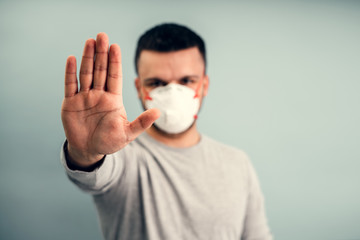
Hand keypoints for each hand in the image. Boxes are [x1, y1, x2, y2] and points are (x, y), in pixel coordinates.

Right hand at [61, 33, 159, 166]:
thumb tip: (159, 112)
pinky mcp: (71, 103)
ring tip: (90, 41)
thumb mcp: (128, 134)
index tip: (115, 46)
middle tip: (102, 35)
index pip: (115, 76)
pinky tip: (72, 59)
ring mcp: (84, 97)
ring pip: (86, 74)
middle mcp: (99, 94)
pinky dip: (70, 73)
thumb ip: (142, 123)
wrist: (89, 151)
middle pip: (100, 70)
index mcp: (113, 99)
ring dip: (87, 58)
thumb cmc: (110, 142)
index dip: (115, 62)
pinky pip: (70, 85)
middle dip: (101, 53)